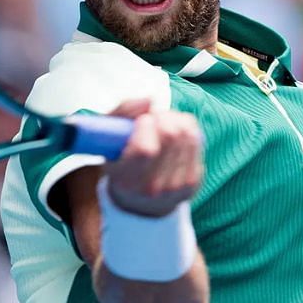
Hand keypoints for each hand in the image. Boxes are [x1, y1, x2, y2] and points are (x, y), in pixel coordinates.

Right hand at [102, 98, 203, 216]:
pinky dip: (187, 127)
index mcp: (125, 180)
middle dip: (163, 116)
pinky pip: (196, 140)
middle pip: (170, 136)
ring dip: (175, 119)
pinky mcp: (193, 181)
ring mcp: (176, 186)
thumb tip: (150, 100)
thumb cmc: (121, 163)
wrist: (140, 202)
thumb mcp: (107, 141)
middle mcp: (152, 187)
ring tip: (163, 123)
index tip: (142, 120)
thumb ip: (121, 113)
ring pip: (186, 135)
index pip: (145, 149)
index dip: (147, 125)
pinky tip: (176, 131)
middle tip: (154, 117)